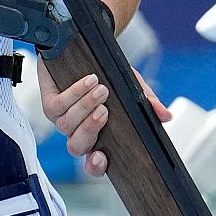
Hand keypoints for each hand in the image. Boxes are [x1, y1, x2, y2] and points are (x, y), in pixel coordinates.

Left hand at [38, 64, 169, 175]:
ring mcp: (61, 119)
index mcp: (98, 137)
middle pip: (77, 147)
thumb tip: (166, 116)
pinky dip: (75, 93)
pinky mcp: (49, 104)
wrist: (77, 49)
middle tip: (104, 111)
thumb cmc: (105, 74)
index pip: (94, 164)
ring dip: (84, 107)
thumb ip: (147, 102)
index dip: (96, 167)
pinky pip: (58, 106)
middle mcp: (78, 132)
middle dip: (91, 129)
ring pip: (67, 125)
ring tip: (101, 90)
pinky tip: (89, 81)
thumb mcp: (130, 86)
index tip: (102, 158)